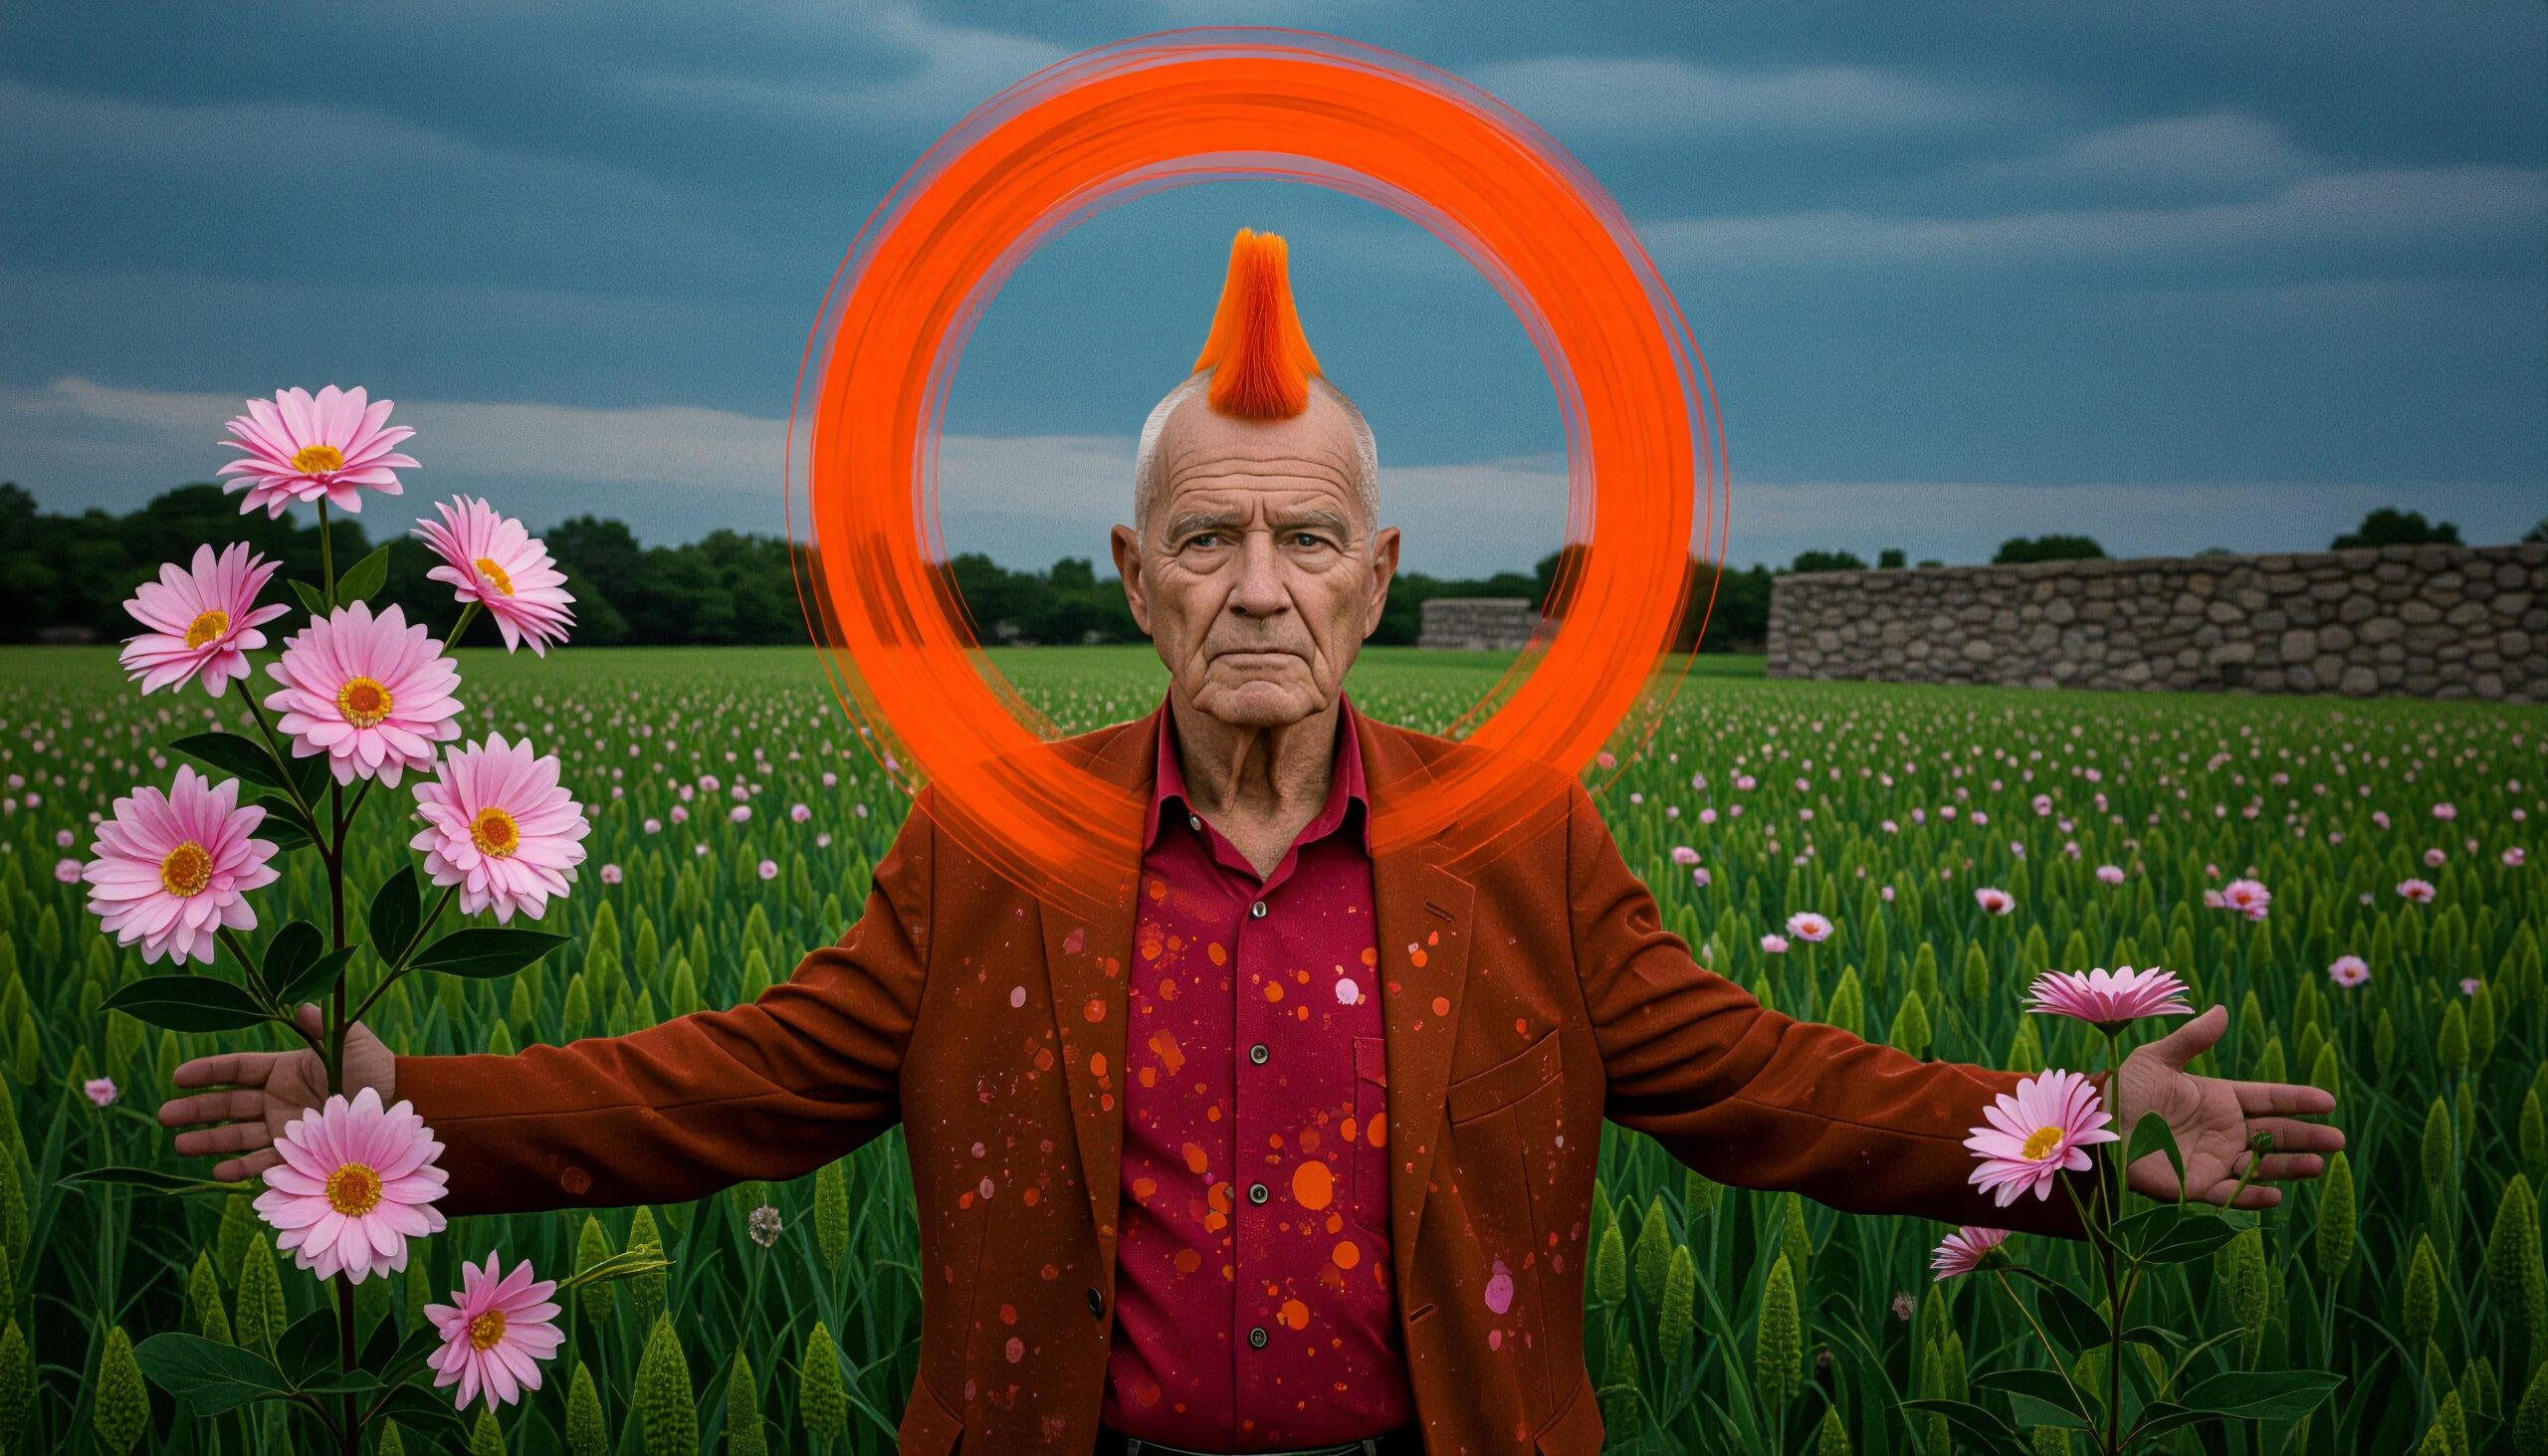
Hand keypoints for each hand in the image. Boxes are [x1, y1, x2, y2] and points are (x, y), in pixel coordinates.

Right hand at [157, 1005, 395, 1182]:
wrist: (405, 1105)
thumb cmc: (377, 1069)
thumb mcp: (349, 1040)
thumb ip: (320, 1025)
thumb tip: (298, 1004)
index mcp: (286, 1070)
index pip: (237, 1070)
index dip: (208, 1073)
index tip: (178, 1077)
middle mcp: (280, 1100)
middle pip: (228, 1105)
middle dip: (195, 1110)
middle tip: (164, 1116)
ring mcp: (286, 1129)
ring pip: (237, 1136)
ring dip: (209, 1141)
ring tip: (178, 1146)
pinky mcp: (299, 1155)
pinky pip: (263, 1163)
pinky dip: (240, 1168)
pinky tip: (217, 1171)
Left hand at [2108, 1004, 2342, 1208]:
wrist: (2093, 1126)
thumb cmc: (2121, 1090)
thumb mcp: (2157, 1059)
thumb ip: (2192, 1040)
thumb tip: (2222, 1010)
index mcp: (2218, 1099)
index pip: (2267, 1099)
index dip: (2297, 1100)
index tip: (2328, 1101)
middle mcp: (2222, 1131)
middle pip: (2274, 1134)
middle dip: (2306, 1137)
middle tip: (2338, 1140)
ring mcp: (2212, 1159)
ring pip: (2261, 1165)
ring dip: (2289, 1166)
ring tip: (2319, 1164)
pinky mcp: (2194, 1186)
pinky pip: (2230, 1192)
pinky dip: (2253, 1195)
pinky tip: (2276, 1193)